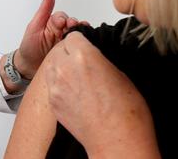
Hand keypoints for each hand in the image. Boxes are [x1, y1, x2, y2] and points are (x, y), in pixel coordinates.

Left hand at [14, 0, 86, 78]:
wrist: (27, 67)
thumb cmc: (29, 46)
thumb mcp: (35, 25)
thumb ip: (44, 8)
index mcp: (54, 24)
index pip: (63, 17)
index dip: (63, 19)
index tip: (61, 22)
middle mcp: (62, 32)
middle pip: (74, 25)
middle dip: (74, 25)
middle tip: (71, 28)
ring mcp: (67, 43)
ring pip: (79, 36)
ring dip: (79, 35)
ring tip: (78, 38)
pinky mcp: (70, 53)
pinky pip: (79, 48)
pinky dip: (83, 45)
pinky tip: (83, 46)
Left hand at [42, 33, 158, 156]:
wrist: (117, 140)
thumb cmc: (126, 111)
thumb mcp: (120, 73)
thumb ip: (100, 60)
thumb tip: (94, 56)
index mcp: (83, 55)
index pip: (73, 36)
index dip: (81, 42)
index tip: (87, 47)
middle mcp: (65, 68)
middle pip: (59, 49)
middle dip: (69, 53)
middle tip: (84, 64)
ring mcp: (55, 86)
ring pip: (52, 66)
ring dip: (62, 68)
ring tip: (79, 79)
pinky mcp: (52, 102)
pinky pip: (52, 85)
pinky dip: (60, 86)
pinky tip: (76, 95)